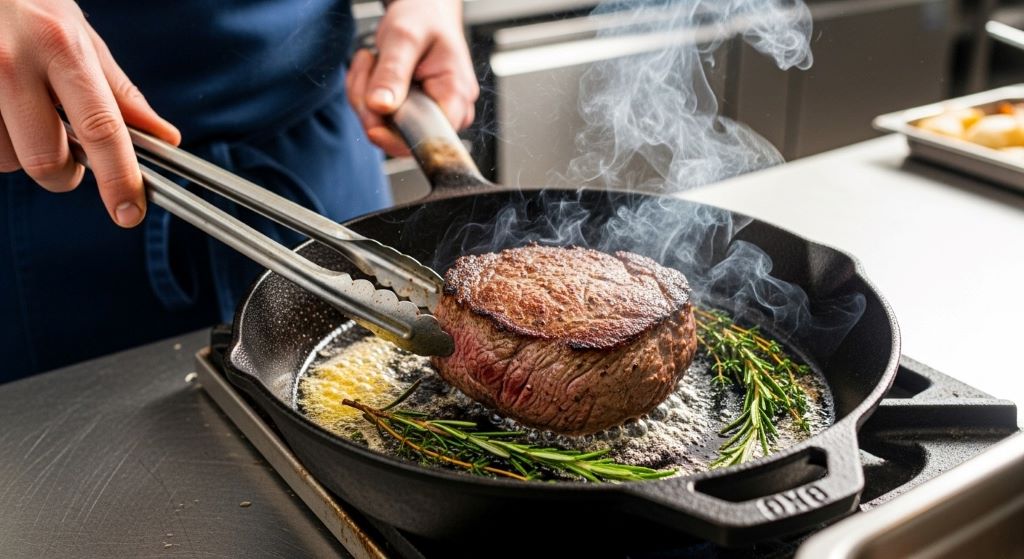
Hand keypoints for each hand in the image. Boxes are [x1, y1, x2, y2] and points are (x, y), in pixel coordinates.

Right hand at [0, 0, 179, 226]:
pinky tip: (1, 112)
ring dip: (20, 154)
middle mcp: (12, 63)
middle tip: (67, 155)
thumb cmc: (27, 6)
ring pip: (5, 160)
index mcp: (60, 47)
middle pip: (47, 159)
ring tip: (21, 116)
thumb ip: (118, 91)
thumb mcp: (77, 35)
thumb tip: (165, 138)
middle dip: (64, 174)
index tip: (129, 212)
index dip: (118, 178)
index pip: (100, 129)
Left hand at [346, 0, 478, 156]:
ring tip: (373, 63)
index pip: (426, 139)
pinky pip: (382, 120)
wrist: (425, 11)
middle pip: (401, 136)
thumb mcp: (404, 37)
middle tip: (370, 66)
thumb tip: (380, 107)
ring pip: (386, 129)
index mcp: (455, 96)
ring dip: (365, 98)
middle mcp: (449, 112)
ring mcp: (431, 114)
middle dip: (372, 106)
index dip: (393, 134)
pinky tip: (375, 73)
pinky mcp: (414, 114)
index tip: (372, 107)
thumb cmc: (424, 18)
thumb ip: (392, 72)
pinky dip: (368, 98)